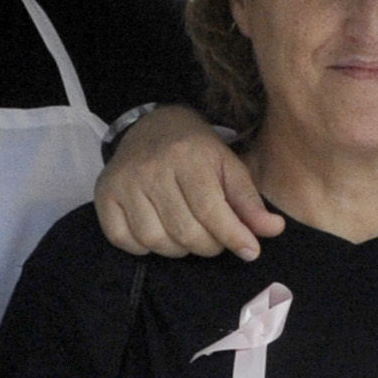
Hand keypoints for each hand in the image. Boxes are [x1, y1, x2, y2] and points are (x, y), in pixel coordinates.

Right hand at [95, 104, 283, 259]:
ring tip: (188, 232)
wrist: (152, 127)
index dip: (234, 237)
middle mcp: (152, 168)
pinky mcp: (104, 196)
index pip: (212, 211)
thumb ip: (250, 202)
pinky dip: (145, 247)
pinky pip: (126, 241)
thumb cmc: (197, 151)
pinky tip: (159, 230)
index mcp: (188, 157)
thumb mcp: (229, 167)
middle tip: (215, 238)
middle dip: (209, 245)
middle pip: (185, 232)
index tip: (250, 251)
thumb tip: (273, 230)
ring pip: (156, 241)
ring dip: (179, 248)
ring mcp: (124, 183)